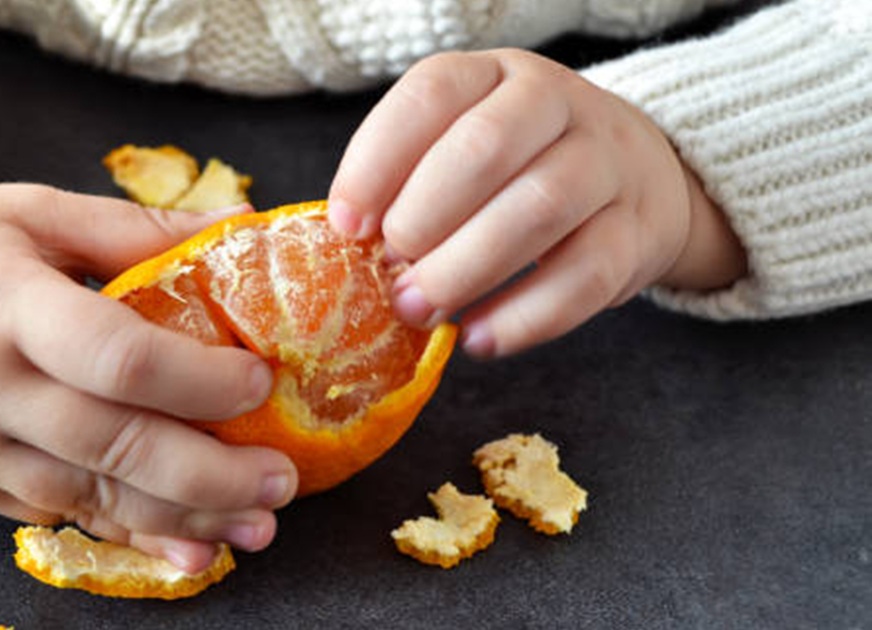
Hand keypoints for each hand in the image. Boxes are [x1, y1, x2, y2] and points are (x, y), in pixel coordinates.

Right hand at [0, 184, 296, 571]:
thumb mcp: (29, 211)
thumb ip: (134, 229)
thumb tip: (239, 225)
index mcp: (3, 301)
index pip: (119, 354)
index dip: (200, 379)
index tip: (262, 384)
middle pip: (114, 443)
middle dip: (211, 473)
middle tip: (282, 482)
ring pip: (88, 495)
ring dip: (181, 518)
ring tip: (255, 526)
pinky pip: (50, 516)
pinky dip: (122, 533)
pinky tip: (181, 548)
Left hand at [328, 49, 745, 357]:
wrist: (637, 180)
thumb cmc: (518, 170)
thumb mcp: (461, 149)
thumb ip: (409, 183)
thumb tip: (353, 246)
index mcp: (494, 74)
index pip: (430, 95)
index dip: (376, 162)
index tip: (345, 226)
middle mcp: (557, 103)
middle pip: (486, 149)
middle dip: (423, 219)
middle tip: (390, 273)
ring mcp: (607, 164)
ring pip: (539, 209)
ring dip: (465, 269)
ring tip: (420, 309)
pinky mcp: (638, 232)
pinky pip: (586, 275)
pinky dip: (525, 317)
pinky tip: (479, 338)